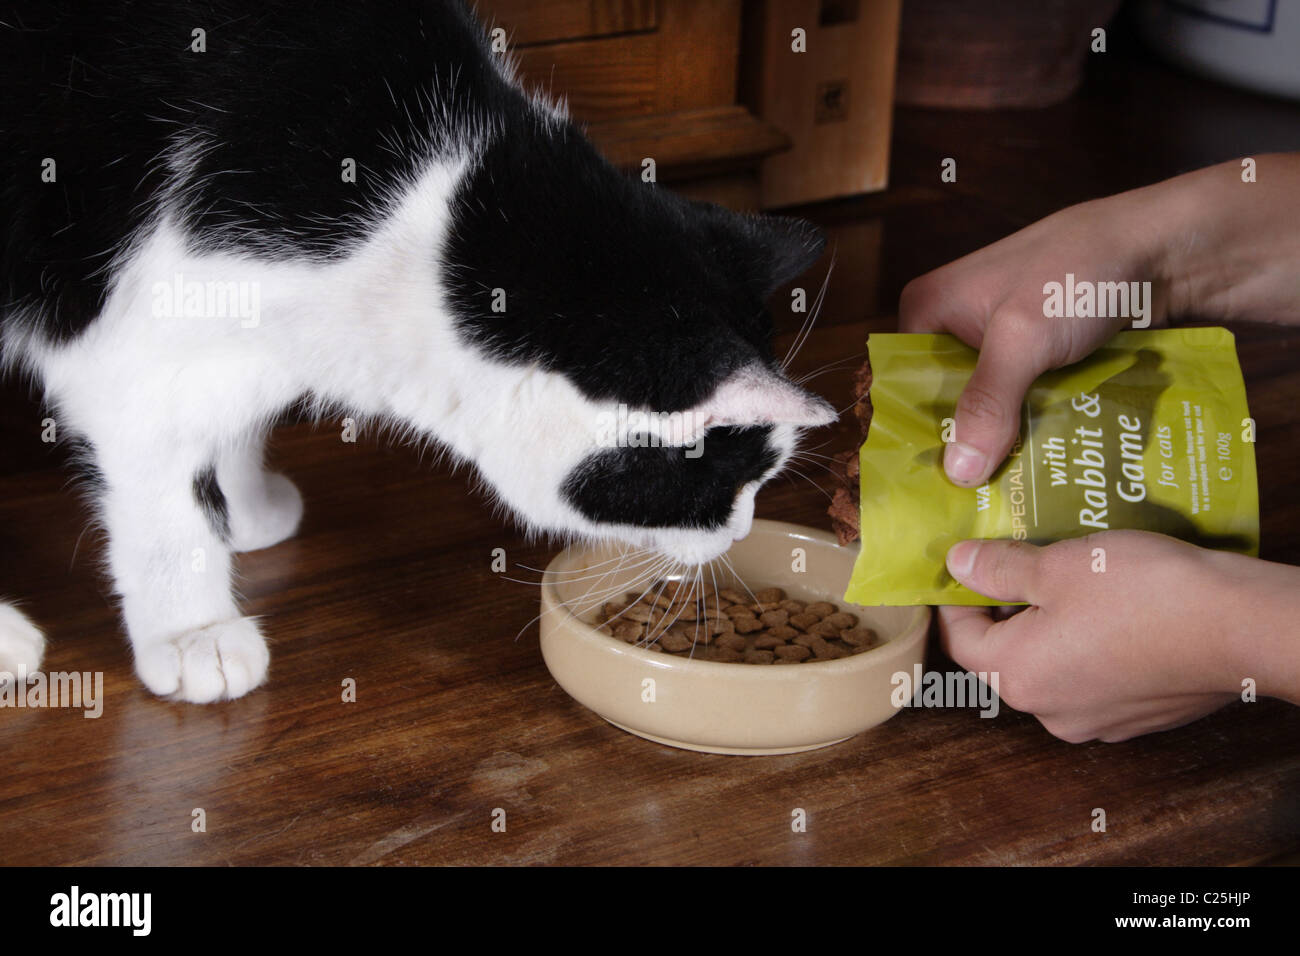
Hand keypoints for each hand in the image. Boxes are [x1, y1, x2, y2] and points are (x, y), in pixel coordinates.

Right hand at [899, 192, 1167, 486]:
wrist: (1168, 248)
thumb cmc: (1082, 271)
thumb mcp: (1024, 337)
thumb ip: (988, 403)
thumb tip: (958, 475)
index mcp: (929, 309)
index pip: (899, 384)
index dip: (910, 433)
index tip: (920, 486)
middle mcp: (958, 327)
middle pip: (945, 403)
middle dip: (960, 448)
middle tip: (969, 504)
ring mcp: (1003, 344)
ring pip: (990, 410)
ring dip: (1002, 446)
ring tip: (1006, 498)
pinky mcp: (1042, 358)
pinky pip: (1026, 406)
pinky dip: (1034, 431)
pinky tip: (1042, 469)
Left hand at [938, 531, 1254, 742]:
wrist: (1240, 628)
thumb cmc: (1143, 593)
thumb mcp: (1057, 565)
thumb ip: (999, 569)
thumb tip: (958, 565)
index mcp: (1018, 677)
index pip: (961, 639)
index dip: (957, 597)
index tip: (967, 563)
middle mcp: (1050, 712)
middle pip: (1005, 655)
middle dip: (1009, 608)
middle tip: (1023, 561)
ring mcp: (1097, 720)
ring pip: (1052, 665)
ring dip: (1052, 625)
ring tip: (1071, 579)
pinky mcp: (1137, 716)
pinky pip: (1095, 677)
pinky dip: (1091, 644)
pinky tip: (1113, 608)